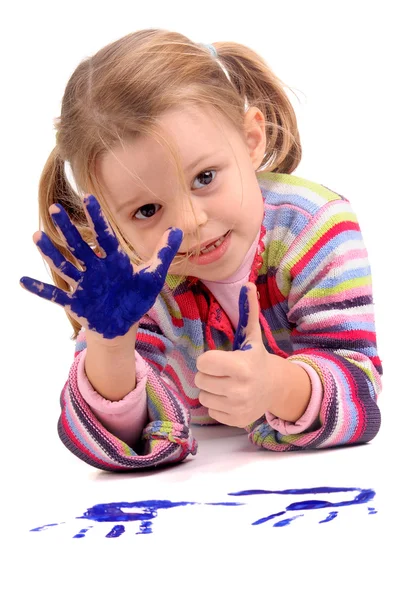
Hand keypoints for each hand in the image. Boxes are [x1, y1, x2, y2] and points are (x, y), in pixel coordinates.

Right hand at [20, 195, 182, 338]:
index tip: (88, 197)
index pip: (104, 235)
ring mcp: (84, 285)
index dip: (97, 218)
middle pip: (79, 246)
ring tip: (36, 236)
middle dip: (68, 229)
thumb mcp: (153, 276)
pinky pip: (55, 296)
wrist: (123, 325)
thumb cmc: (136, 299)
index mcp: (114, 261)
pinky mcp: (76, 303)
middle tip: (55, 209)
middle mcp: (95, 269)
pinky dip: (39, 289)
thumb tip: (179, 229)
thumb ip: (164, 253)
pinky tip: (22, 280)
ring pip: (64, 266)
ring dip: (50, 253)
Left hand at [195, 283, 286, 426]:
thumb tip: (248, 283)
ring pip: (203, 397)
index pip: (203, 362)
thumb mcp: (252, 335)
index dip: (209, 359)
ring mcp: (238, 407)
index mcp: (241, 366)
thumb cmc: (257, 358)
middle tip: (224, 372)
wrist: (276, 387)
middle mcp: (240, 389)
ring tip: (227, 385)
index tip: (221, 359)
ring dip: (212, 390)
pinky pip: (211, 411)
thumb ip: (248, 311)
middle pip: (200, 380)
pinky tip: (231, 398)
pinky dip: (218, 404)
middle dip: (209, 374)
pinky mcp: (236, 421)